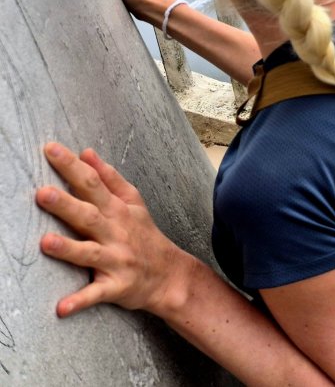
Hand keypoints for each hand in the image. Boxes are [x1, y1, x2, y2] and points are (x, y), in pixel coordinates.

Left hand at [37, 143, 189, 317]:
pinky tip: (61, 308)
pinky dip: (80, 301)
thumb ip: (108, 178)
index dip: (72, 166)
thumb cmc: (144, 236)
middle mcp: (116, 232)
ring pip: (90, 253)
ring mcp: (116, 260)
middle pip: (89, 215)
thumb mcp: (132, 202)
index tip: (50, 149)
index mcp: (118, 210)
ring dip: (69, 249)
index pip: (92, 183)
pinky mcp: (116, 286)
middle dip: (66, 205)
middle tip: (42, 193)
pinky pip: (96, 294)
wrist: (169, 274)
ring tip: (46, 242)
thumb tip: (86, 153)